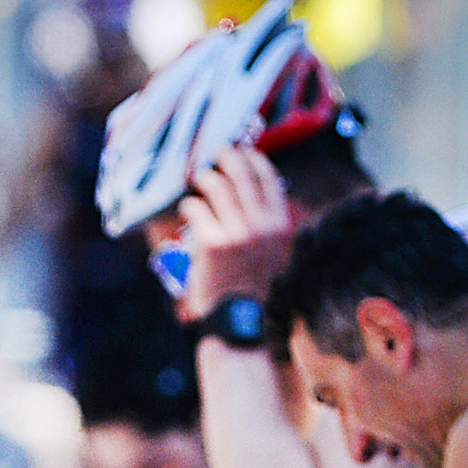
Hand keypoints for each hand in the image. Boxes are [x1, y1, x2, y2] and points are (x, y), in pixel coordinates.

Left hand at [175, 146, 296, 314]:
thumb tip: (257, 199)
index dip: (255, 160)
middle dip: (229, 157)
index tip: (245, 151)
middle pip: (243, 176)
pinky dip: (190, 205)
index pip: (270, 180)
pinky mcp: (213, 243)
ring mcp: (238, 233)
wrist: (241, 317)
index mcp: (280, 225)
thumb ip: (268, 226)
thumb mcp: (274, 253)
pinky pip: (197, 210)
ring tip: (198, 176)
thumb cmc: (253, 287)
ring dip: (205, 177)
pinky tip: (187, 206)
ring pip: (218, 188)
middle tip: (217, 150)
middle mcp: (262, 225)